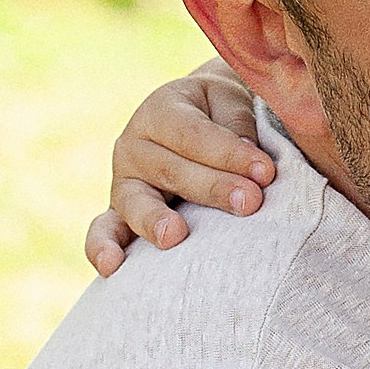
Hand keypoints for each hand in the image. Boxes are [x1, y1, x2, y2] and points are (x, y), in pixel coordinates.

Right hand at [86, 68, 276, 276]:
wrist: (196, 119)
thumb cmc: (219, 112)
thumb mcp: (230, 101)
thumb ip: (237, 126)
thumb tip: (252, 168)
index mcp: (161, 112)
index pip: (194, 134)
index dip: (230, 153)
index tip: (266, 171)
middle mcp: (134, 146)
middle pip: (170, 170)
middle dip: (212, 188)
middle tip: (249, 202)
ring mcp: (124, 183)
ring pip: (136, 202)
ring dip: (156, 221)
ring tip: (174, 236)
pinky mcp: (121, 214)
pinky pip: (104, 230)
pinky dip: (103, 247)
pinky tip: (110, 267)